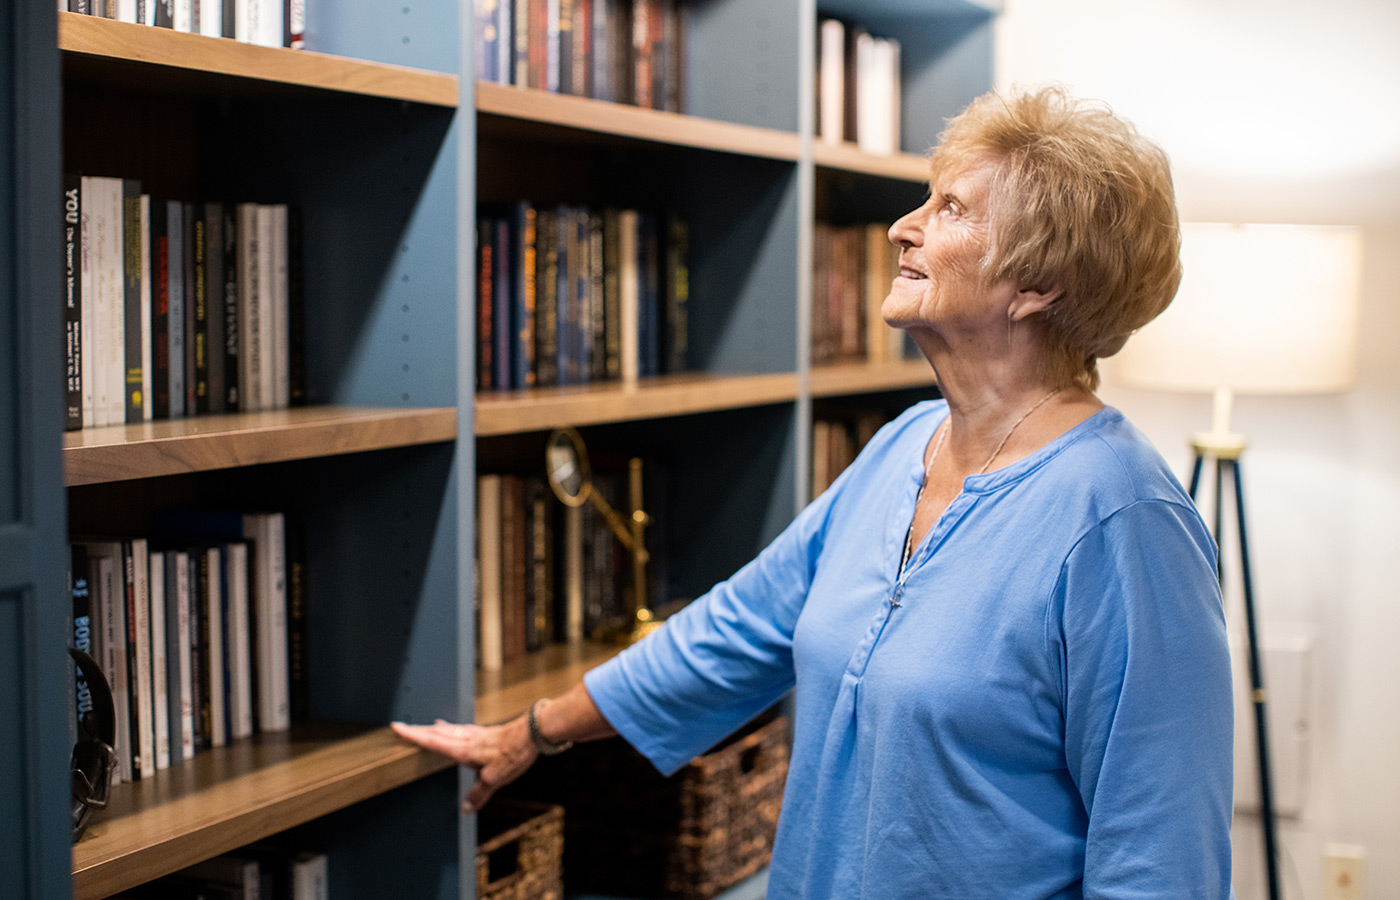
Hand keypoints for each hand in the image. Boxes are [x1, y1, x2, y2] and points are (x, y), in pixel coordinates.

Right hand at [390, 715, 536, 811]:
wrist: (533, 733)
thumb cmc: (514, 753)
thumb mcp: (495, 779)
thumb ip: (478, 794)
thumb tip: (464, 809)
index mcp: (464, 749)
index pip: (433, 741)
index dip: (414, 736)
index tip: (398, 728)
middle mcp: (467, 739)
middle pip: (436, 733)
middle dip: (418, 731)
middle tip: (401, 727)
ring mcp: (476, 734)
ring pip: (448, 730)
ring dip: (433, 729)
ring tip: (423, 728)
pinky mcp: (486, 733)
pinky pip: (461, 729)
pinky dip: (451, 728)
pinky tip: (453, 728)